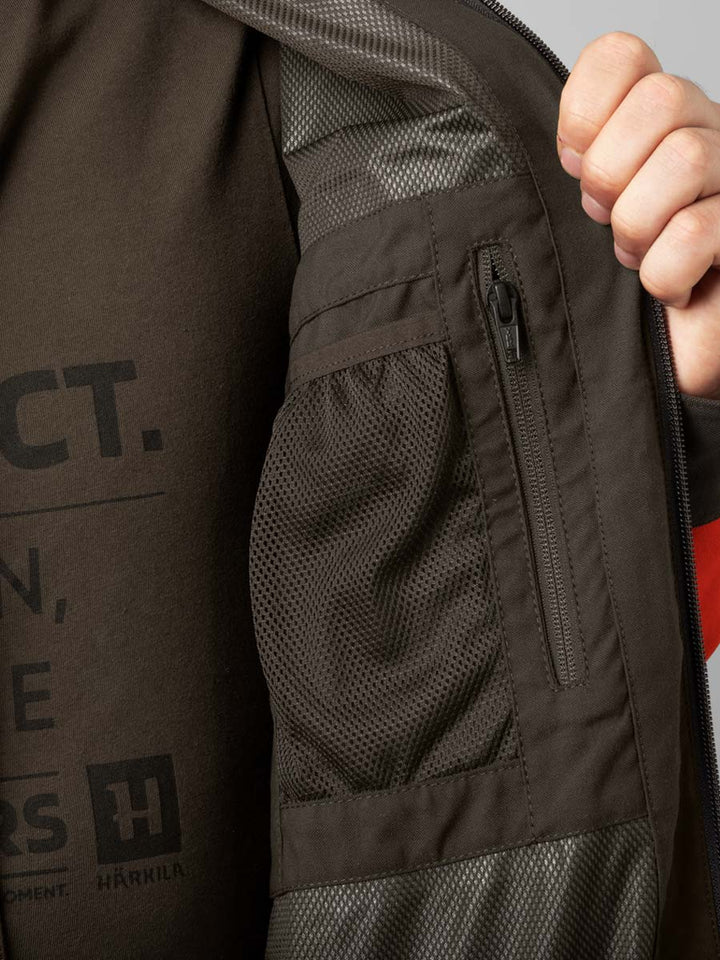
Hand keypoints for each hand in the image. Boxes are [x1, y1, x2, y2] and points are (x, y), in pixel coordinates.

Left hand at [556, 32, 719, 400]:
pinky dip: (666, 271)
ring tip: (634, 259)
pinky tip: (667, 289)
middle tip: (602, 222)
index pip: (622, 56)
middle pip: (662, 98)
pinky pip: (700, 229)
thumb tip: (493, 152)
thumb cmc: (608, 297)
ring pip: (687, 157)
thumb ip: (553, 178)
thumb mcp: (567, 226)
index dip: (585, 109)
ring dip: (639, 225)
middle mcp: (702, 139)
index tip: (570, 166)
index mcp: (652, 126)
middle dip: (612, 175)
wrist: (652, 366)